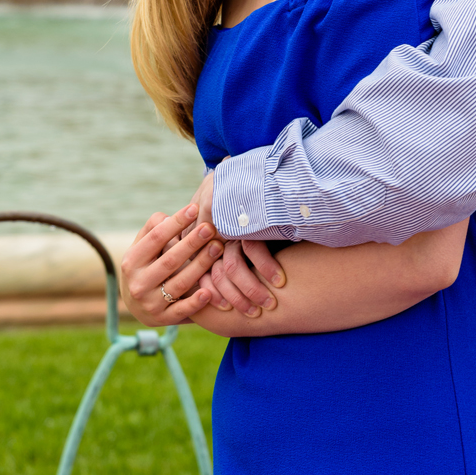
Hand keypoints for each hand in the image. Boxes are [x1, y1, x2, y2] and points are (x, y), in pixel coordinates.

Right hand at [121, 204, 226, 325]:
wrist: (135, 306)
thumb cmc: (145, 267)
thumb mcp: (142, 248)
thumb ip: (153, 229)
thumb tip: (170, 216)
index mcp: (131, 261)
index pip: (156, 238)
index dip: (176, 222)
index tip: (194, 208)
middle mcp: (138, 283)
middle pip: (170, 260)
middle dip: (192, 242)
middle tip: (210, 228)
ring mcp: (150, 303)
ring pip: (179, 283)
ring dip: (200, 265)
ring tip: (217, 248)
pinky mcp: (162, 319)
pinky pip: (181, 311)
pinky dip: (195, 302)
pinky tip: (209, 291)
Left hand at [185, 168, 284, 315]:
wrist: (263, 161)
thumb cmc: (246, 185)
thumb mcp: (225, 204)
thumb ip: (216, 226)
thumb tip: (210, 258)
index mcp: (198, 217)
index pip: (197, 262)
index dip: (208, 285)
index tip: (220, 304)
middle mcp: (207, 218)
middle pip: (212, 269)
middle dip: (232, 295)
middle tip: (249, 313)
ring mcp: (227, 217)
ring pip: (232, 266)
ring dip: (251, 288)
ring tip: (267, 304)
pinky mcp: (245, 214)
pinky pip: (252, 249)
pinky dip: (266, 267)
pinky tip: (278, 280)